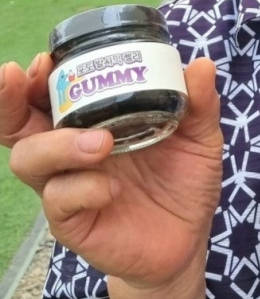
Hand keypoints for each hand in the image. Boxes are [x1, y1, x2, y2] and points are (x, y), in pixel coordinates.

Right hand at [1, 53, 222, 288]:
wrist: (190, 238)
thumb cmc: (185, 180)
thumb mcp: (200, 138)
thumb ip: (200, 103)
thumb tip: (201, 65)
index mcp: (94, 122)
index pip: (50, 96)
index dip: (37, 78)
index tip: (46, 60)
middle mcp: (71, 152)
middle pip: (18, 125)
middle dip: (9, 100)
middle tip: (19, 78)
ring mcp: (69, 187)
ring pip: (30, 159)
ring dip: (58, 144)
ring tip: (101, 143)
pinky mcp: (74, 223)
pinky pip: (60, 201)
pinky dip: (83, 188)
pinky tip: (112, 189)